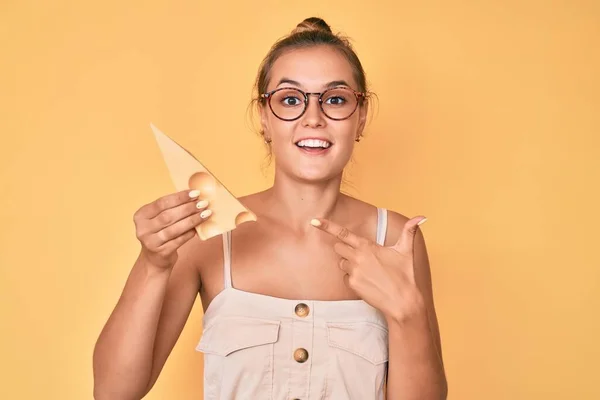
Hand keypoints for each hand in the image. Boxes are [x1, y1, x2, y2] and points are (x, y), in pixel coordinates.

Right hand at [133, 189, 211, 268]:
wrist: (154, 259)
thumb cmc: (160, 233)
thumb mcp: (159, 219)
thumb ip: (171, 208)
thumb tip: (195, 196)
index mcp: (141, 216)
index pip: (161, 203)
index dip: (179, 197)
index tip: (195, 193)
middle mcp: (143, 229)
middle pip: (168, 215)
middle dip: (188, 208)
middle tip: (203, 203)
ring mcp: (151, 242)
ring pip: (174, 229)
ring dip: (192, 220)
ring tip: (205, 214)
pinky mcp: (161, 252)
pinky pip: (179, 241)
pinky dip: (189, 233)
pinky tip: (198, 228)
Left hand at [310, 216, 426, 320]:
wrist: (402, 302)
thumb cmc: (405, 275)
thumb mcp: (406, 251)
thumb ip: (410, 231)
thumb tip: (421, 217)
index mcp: (367, 247)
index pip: (343, 233)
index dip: (327, 226)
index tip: (314, 221)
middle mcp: (358, 258)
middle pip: (339, 247)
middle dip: (346, 249)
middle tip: (362, 256)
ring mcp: (353, 272)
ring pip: (341, 262)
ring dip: (349, 264)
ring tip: (368, 270)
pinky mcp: (352, 284)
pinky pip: (345, 277)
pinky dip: (352, 278)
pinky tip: (366, 281)